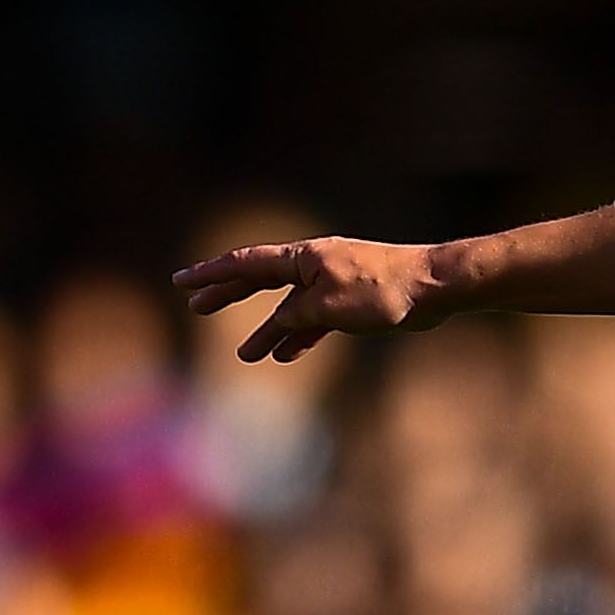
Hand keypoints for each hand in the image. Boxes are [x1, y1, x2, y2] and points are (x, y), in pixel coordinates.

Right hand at [172, 234, 447, 361]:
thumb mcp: (327, 306)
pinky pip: (315, 321)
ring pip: (289, 308)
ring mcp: (332, 285)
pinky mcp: (352, 303)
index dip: (211, 274)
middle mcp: (313, 267)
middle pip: (260, 281)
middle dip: (228, 295)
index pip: (246, 264)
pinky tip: (287, 355)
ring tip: (246, 355)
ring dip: (267, 330)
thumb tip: (278, 322)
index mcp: (302, 259)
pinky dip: (300, 337)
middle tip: (196, 306)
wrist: (432, 289)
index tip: (182, 281)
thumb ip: (295, 314)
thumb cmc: (382, 291)